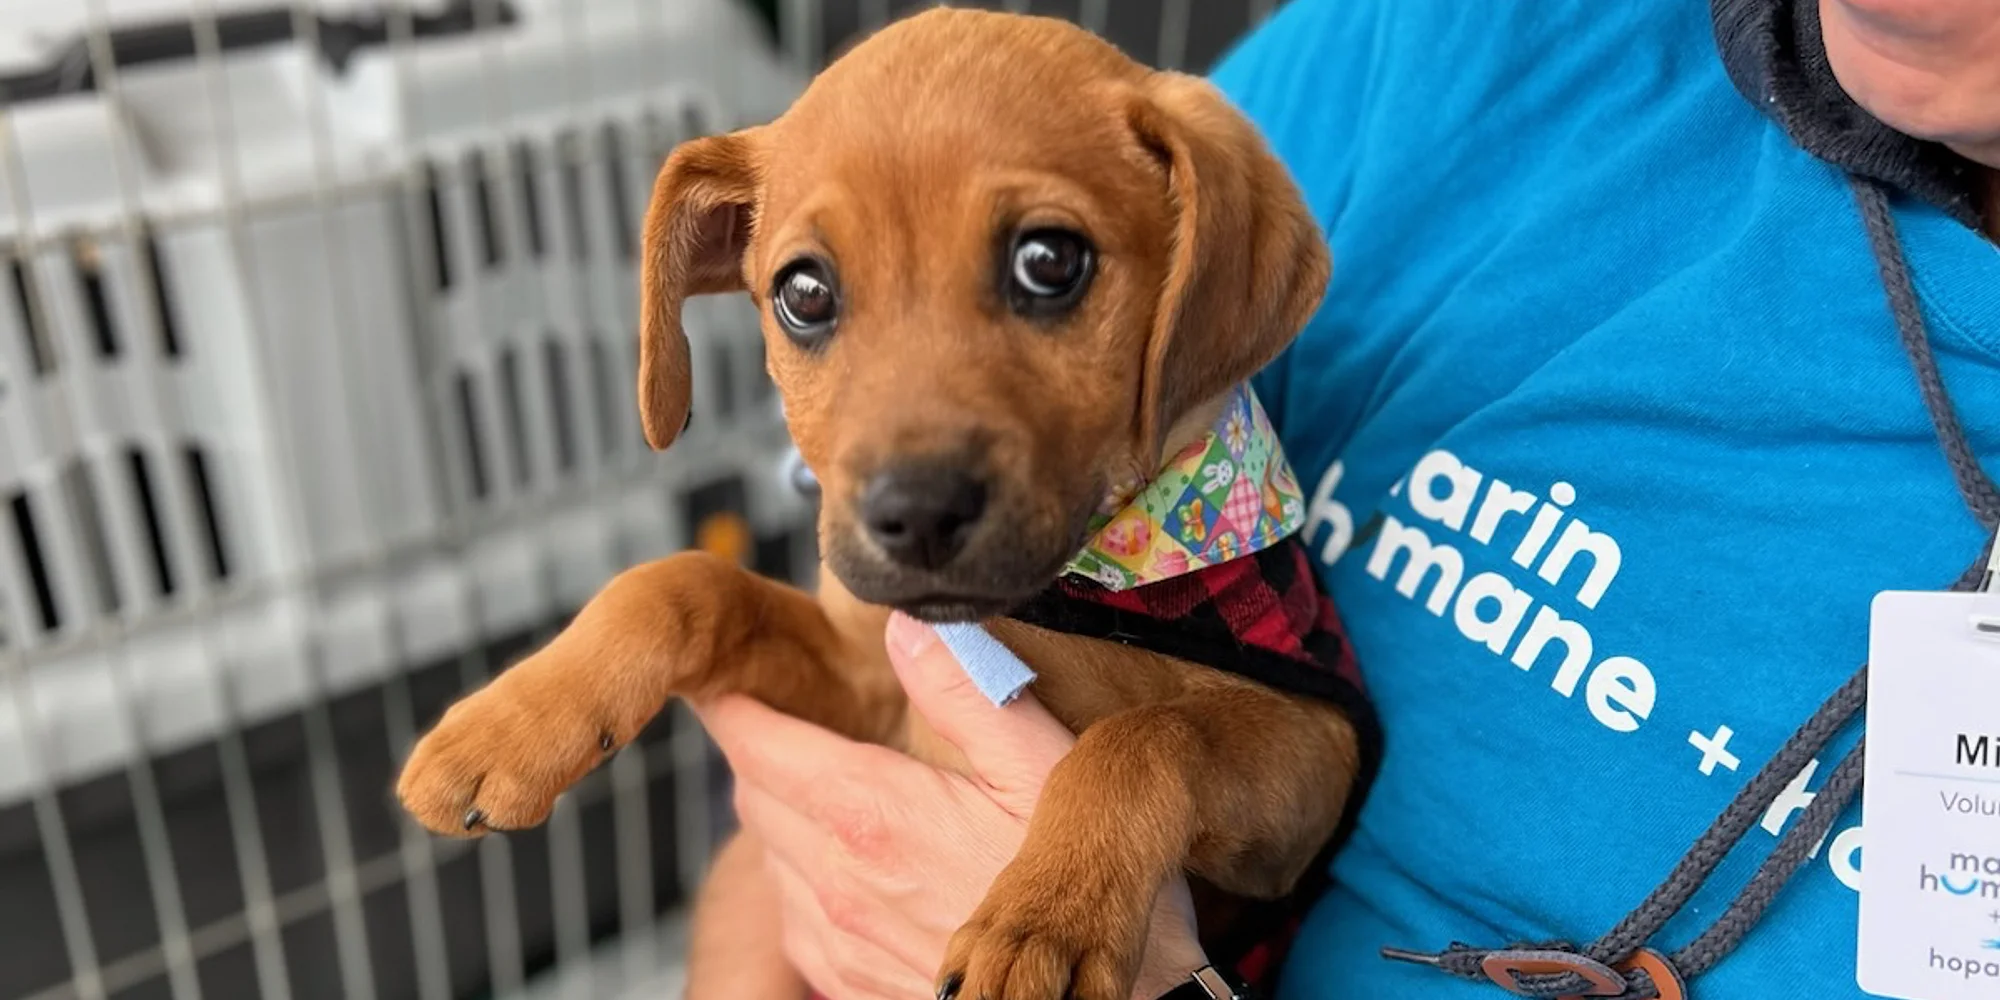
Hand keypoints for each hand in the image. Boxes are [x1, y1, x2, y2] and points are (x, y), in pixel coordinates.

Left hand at [695, 612, 1207, 999]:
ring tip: (833, 786)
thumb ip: (966, 690)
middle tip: (794, 718)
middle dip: (762, 749)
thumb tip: (907, 624)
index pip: (756, 744)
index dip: (735, 704)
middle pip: (752, 793)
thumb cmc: (1078, 883)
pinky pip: (793, 915)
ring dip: (785, 815)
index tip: (730, 675)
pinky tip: (857, 861)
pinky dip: (806, 876)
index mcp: (873, 812)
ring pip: (769, 856)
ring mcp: (839, 938)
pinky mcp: (850, 981)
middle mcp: (838, 880)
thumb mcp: (1043, 766)